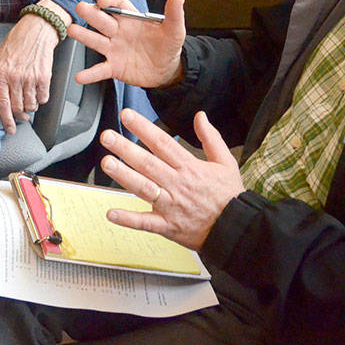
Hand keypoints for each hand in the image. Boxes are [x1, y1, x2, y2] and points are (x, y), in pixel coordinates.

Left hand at [0, 7, 60, 133]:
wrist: (37, 29)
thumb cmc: (16, 42)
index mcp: (1, 74)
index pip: (2, 103)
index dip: (6, 120)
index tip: (10, 129)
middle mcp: (15, 77)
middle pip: (17, 107)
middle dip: (20, 115)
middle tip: (22, 115)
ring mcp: (30, 77)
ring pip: (31, 105)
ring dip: (30, 107)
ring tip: (30, 101)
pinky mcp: (44, 76)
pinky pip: (43, 98)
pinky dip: (41, 99)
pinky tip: (38, 94)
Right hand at [71, 0, 186, 88]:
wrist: (167, 71)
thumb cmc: (167, 46)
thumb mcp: (174, 30)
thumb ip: (174, 15)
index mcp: (131, 19)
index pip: (117, 5)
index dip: (109, 1)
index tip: (103, 1)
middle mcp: (118, 32)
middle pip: (102, 20)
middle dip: (91, 14)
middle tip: (81, 7)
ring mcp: (114, 49)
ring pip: (96, 41)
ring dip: (84, 36)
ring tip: (72, 31)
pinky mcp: (114, 67)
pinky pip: (100, 70)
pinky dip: (90, 74)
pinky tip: (80, 76)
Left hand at [99, 109, 244, 249]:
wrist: (238, 229)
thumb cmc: (230, 196)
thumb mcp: (226, 162)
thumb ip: (211, 138)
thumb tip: (200, 115)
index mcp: (190, 168)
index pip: (162, 143)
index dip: (143, 127)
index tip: (127, 115)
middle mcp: (177, 184)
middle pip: (148, 163)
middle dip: (125, 148)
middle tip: (107, 136)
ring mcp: (171, 206)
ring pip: (144, 188)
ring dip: (123, 176)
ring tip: (106, 163)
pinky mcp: (168, 226)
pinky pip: (146, 223)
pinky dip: (128, 219)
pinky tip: (111, 213)